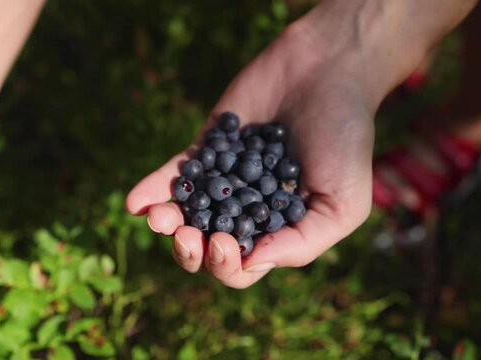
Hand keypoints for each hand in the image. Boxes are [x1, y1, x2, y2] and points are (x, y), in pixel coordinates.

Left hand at [126, 21, 377, 287]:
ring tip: (160, 219)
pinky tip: (135, 203)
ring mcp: (221, 180)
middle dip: (191, 251)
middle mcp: (245, 210)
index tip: (226, 242)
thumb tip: (250, 263)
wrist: (327, 72)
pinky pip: (173, 174)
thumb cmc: (345, 138)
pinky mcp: (204, 149)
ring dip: (166, 224)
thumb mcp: (343, 202)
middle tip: (188, 236)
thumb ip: (303, 242)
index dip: (227, 265)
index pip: (242, 267)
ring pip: (185, 214)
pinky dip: (152, 189)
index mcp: (276, 230)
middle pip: (206, 247)